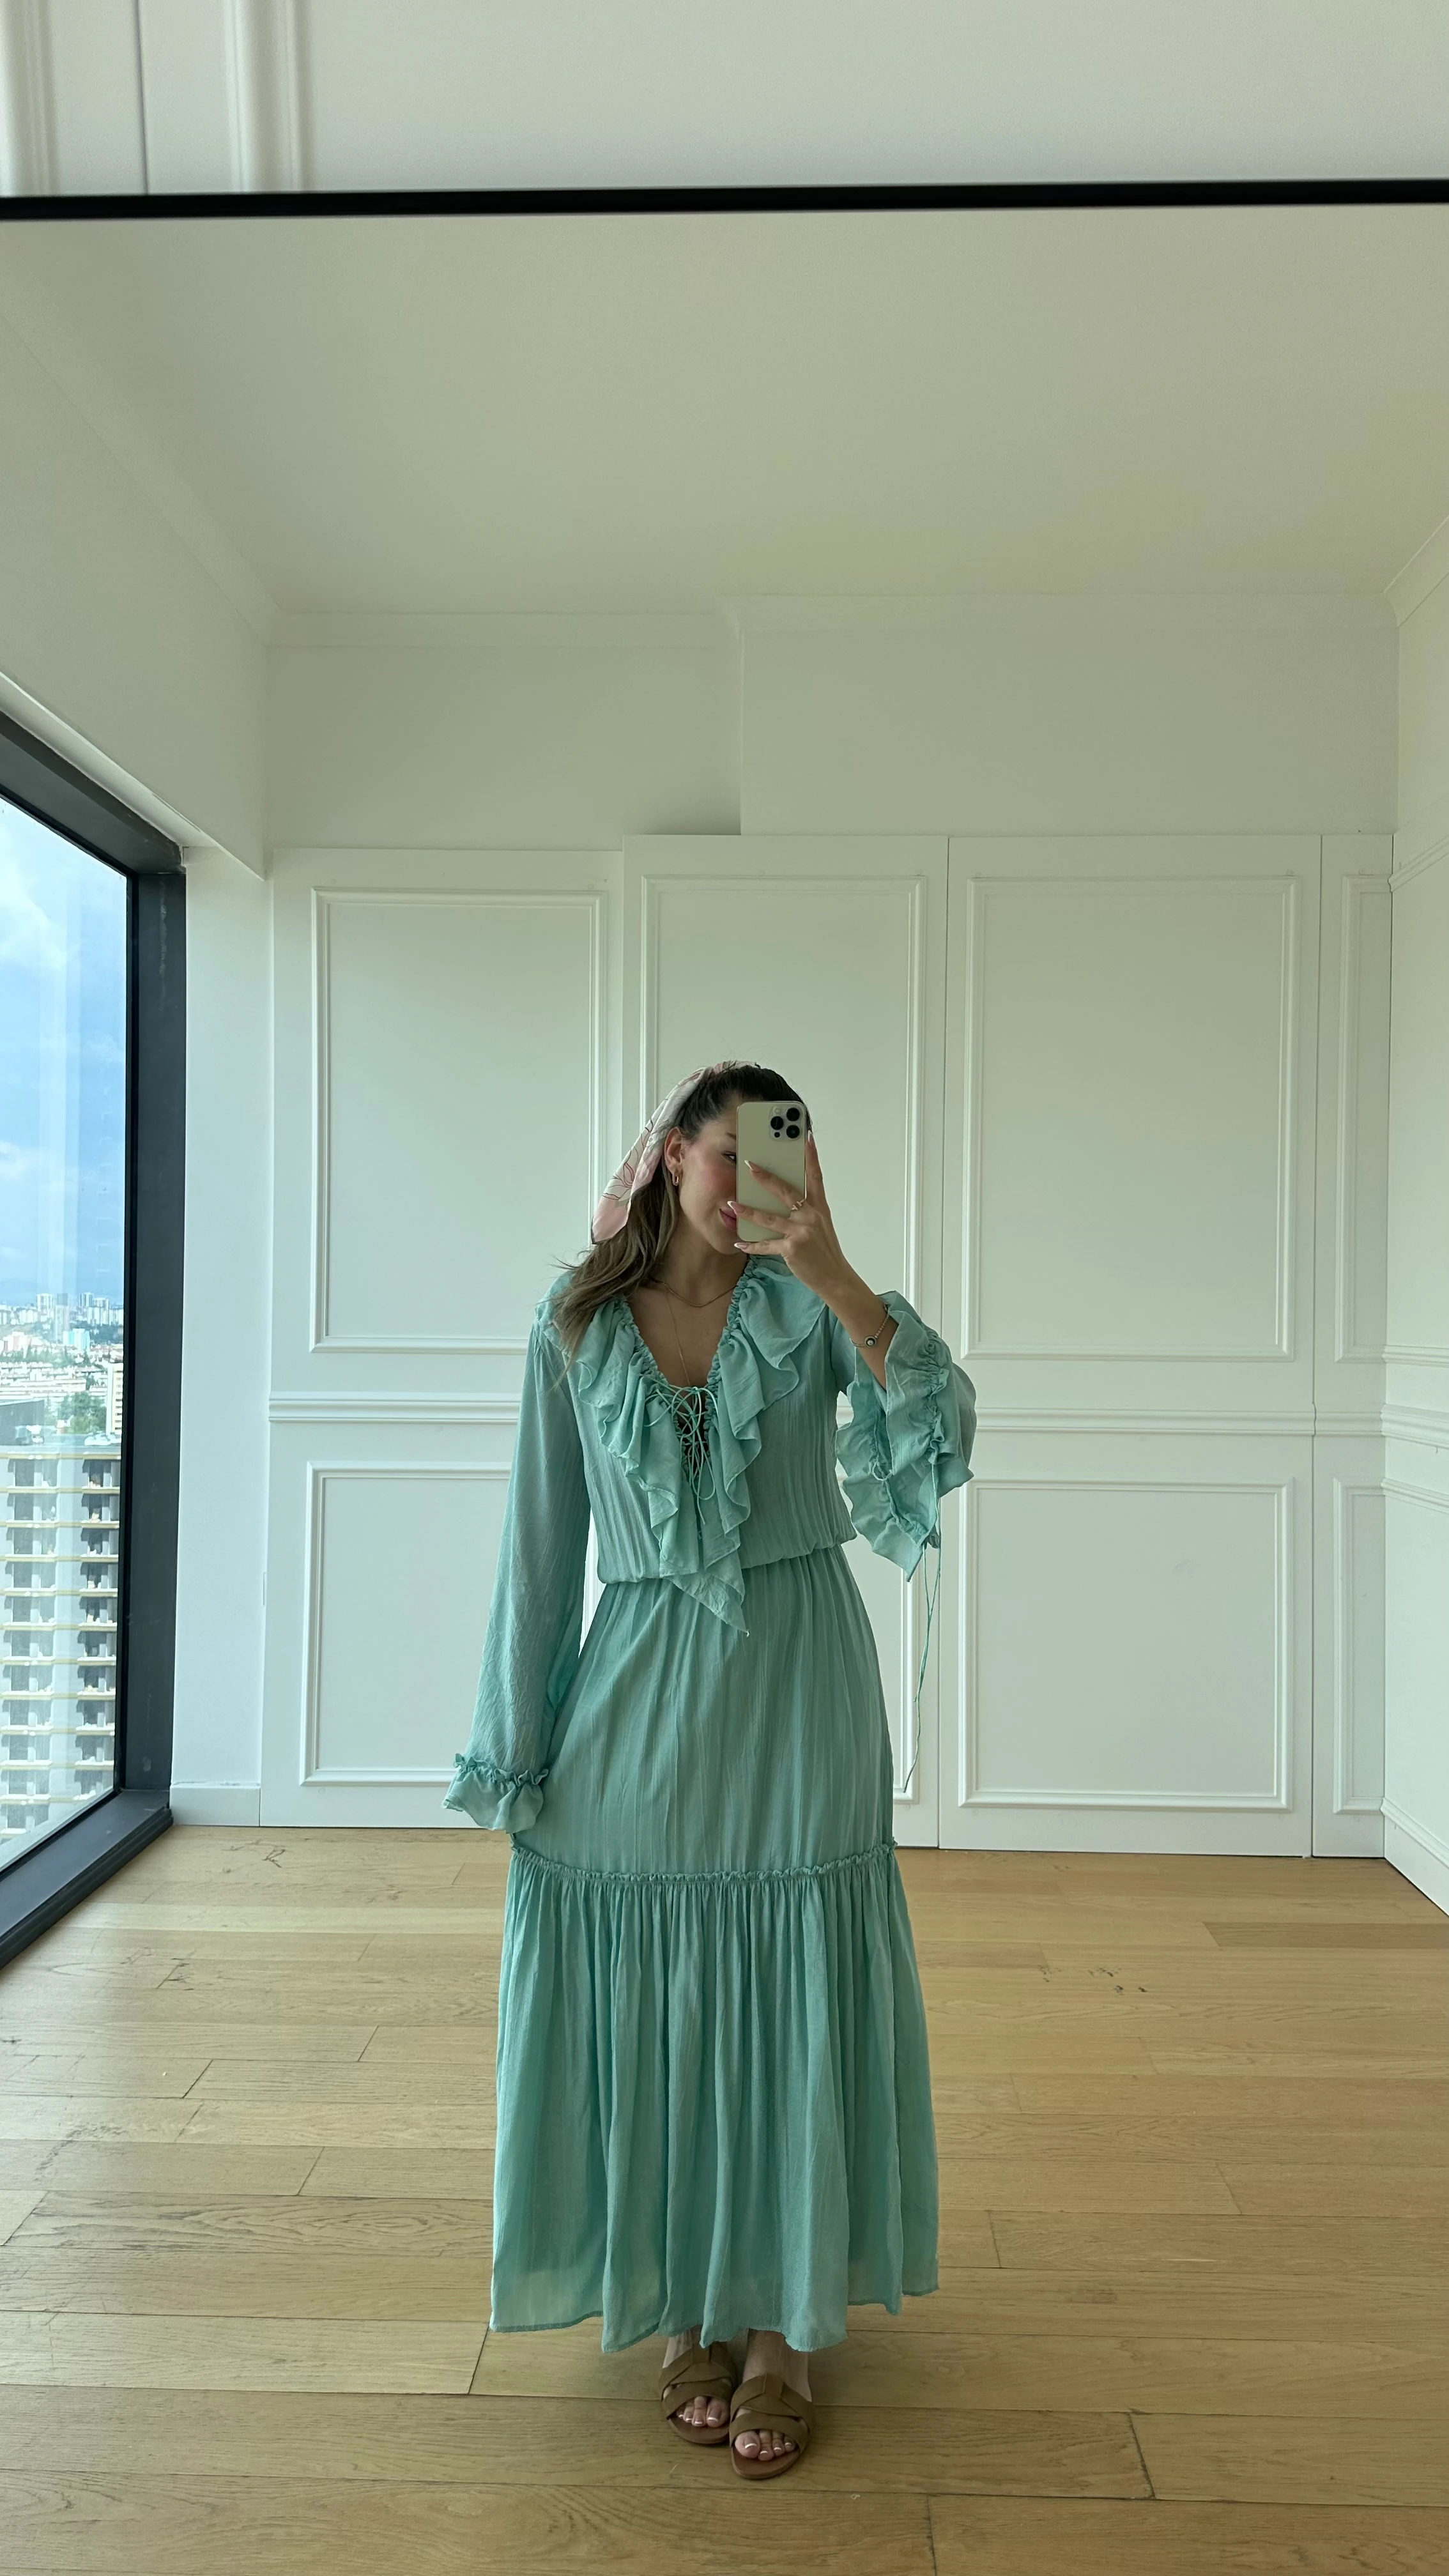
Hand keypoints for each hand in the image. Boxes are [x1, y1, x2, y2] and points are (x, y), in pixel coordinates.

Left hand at [728, 1131, 851, 1302]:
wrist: (835, 1277)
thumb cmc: (825, 1251)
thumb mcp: (821, 1225)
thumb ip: (806, 1210)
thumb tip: (786, 1198)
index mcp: (820, 1207)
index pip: (816, 1176)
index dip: (811, 1156)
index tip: (806, 1137)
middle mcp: (811, 1216)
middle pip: (785, 1191)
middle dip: (766, 1177)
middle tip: (750, 1165)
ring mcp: (802, 1232)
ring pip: (769, 1218)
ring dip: (748, 1211)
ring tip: (732, 1203)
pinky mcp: (792, 1249)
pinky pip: (766, 1245)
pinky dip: (751, 1245)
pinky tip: (739, 1242)